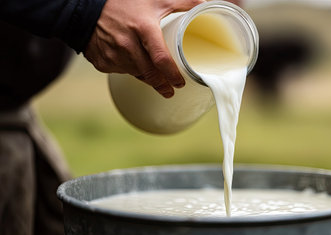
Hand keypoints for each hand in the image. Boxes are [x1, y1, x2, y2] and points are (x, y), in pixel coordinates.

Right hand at [83, 0, 203, 97]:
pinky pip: (121, 72)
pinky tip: (130, 61)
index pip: (161, 60)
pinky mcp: (102, 62)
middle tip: (170, 90)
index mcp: (143, 29)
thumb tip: (205, 4)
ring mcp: (113, 55)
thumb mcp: (154, 0)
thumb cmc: (123, 3)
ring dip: (146, 76)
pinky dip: (129, 69)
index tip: (180, 84)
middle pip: (150, 73)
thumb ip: (182, 2)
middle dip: (162, 85)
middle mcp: (127, 44)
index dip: (172, 75)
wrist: (85, 8)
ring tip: (153, 73)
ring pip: (136, 74)